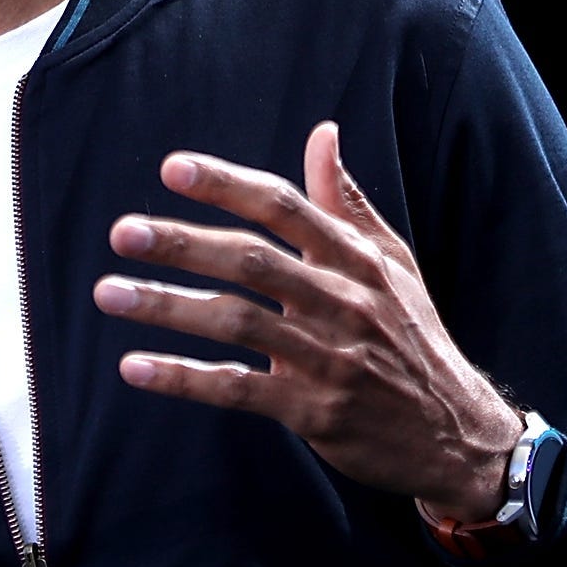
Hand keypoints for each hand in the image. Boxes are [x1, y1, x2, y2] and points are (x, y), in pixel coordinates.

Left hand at [93, 122, 521, 520]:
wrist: (458, 433)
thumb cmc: (412, 335)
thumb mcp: (392, 263)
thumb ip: (345, 201)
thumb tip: (322, 133)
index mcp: (356, 258)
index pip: (283, 207)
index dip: (227, 185)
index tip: (173, 168)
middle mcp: (342, 301)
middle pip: (251, 261)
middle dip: (182, 243)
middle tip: (122, 233)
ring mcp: (327, 357)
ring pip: (236, 322)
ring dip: (167, 306)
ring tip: (108, 294)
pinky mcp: (313, 410)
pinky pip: (237, 388)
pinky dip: (183, 378)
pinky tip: (135, 367)